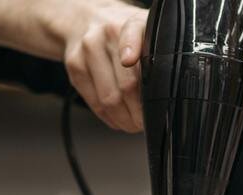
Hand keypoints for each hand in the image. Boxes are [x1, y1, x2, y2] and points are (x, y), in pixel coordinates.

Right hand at [60, 1, 146, 131]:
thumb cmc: (124, 34)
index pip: (132, 36)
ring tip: (134, 124)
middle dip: (140, 111)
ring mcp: (87, 50)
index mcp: (130, 24)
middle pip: (125, 83)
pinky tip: (118, 119)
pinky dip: (110, 118)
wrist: (87, 22)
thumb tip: (168, 92)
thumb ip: (157, 56)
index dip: (131, 50)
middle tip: (147, 121)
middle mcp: (107, 34)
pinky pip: (94, 102)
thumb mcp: (146, 34)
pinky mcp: (75, 66)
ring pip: (108, 98)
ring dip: (125, 119)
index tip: (129, 61)